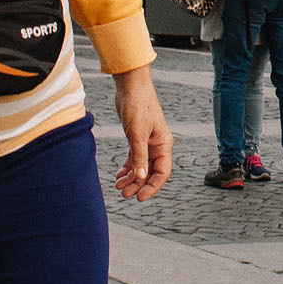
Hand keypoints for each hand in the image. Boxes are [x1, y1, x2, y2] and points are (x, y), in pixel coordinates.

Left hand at [110, 66, 172, 201]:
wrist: (131, 87)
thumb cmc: (139, 106)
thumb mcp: (137, 134)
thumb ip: (139, 156)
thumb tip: (140, 177)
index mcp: (164, 145)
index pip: (162, 173)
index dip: (152, 187)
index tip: (139, 197)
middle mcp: (158, 146)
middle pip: (150, 172)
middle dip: (138, 184)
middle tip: (123, 193)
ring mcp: (147, 142)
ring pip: (140, 166)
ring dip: (131, 178)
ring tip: (118, 186)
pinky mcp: (137, 138)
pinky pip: (134, 158)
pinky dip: (127, 167)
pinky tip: (118, 176)